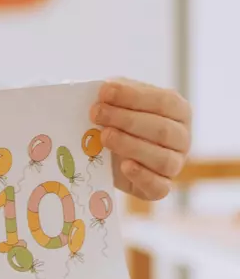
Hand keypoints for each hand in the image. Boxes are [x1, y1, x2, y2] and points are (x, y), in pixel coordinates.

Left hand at [93, 79, 192, 201]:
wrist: (106, 150)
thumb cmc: (115, 117)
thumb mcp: (116, 100)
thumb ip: (113, 93)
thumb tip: (103, 89)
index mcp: (178, 110)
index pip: (165, 102)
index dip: (134, 97)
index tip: (104, 92)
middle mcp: (182, 138)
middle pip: (164, 131)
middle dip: (127, 120)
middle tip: (97, 114)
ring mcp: (175, 164)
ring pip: (164, 160)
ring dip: (131, 146)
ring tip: (104, 137)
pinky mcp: (160, 187)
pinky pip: (160, 188)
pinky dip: (143, 177)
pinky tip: (125, 165)